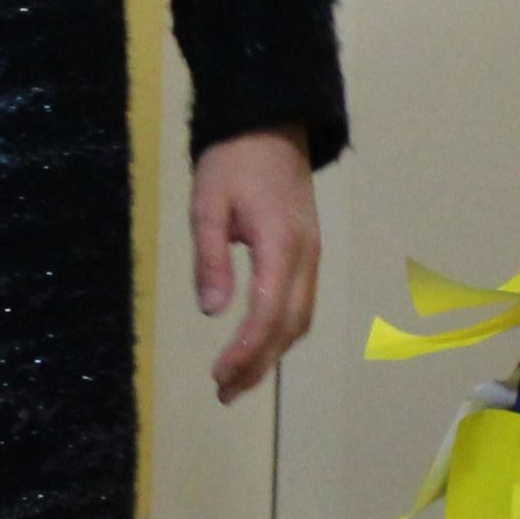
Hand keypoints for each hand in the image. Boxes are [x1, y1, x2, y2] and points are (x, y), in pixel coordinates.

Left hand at [188, 127, 320, 401]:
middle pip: (288, 326)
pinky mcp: (308, 253)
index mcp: (279, 244)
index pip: (267, 312)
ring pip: (300, 320)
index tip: (219, 375)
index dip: (245, 350)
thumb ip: (211, 258)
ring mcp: (311, 256)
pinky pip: (300, 305)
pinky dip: (281, 334)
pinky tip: (259, 346)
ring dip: (271, 354)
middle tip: (224, 393)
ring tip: (237, 381)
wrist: (270, 125)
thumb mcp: (208, 204)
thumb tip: (212, 312)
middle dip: (257, 364)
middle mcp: (304, 257)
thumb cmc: (233, 161)